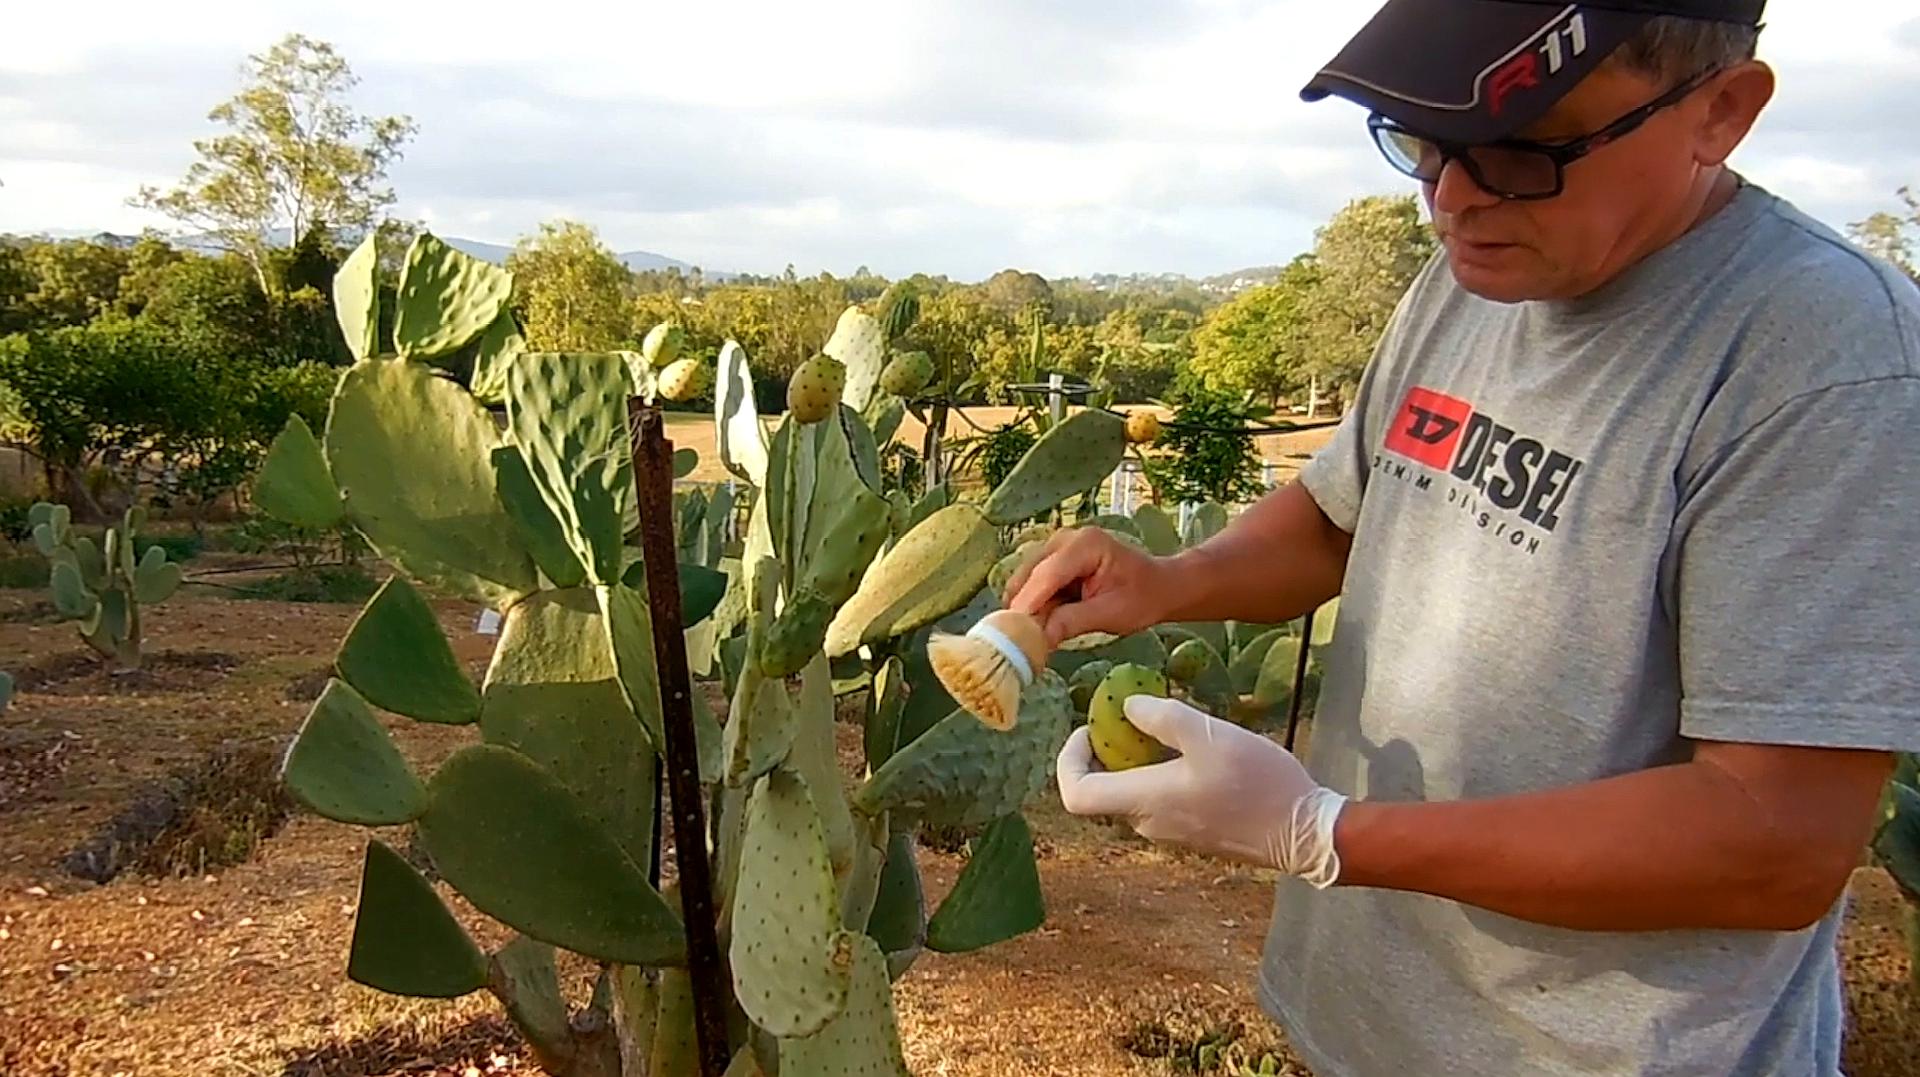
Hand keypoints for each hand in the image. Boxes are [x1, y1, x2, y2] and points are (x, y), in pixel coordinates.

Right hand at [1004, 526, 1176, 647]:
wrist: (1157, 586)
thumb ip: (1073, 622)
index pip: (1048, 574)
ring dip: (1028, 608)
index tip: (1012, 632)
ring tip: (1036, 635)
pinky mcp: (1051, 560)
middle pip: (1029, 575)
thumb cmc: (1142, 598)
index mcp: (1086, 544)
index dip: (1028, 604)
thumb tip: (1038, 639)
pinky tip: (1045, 621)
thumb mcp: (1112, 615)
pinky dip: (1034, 605)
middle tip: (1022, 642)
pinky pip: (1031, 584)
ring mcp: (1055, 547)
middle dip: (1024, 608)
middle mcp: (1065, 539)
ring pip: (1025, 581)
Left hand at [1055, 694, 1346, 885]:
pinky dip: (1156, 775)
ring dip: (1134, 761)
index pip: (1076, 795)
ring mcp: (1170, 834)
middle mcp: (1148, 824)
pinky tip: (1191, 752)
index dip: (1068, 761)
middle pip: (1102, 792)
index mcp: (1144, 801)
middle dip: (1106, 751)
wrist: (1305, 833)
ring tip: (1165, 729)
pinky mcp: (1191, 834)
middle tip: (1129, 717)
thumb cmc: (1257, 781)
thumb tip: (1126, 708)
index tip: (1089, 729)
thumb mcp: (1209, 735)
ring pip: (1130, 795)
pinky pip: (1156, 803)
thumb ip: (1162, 718)